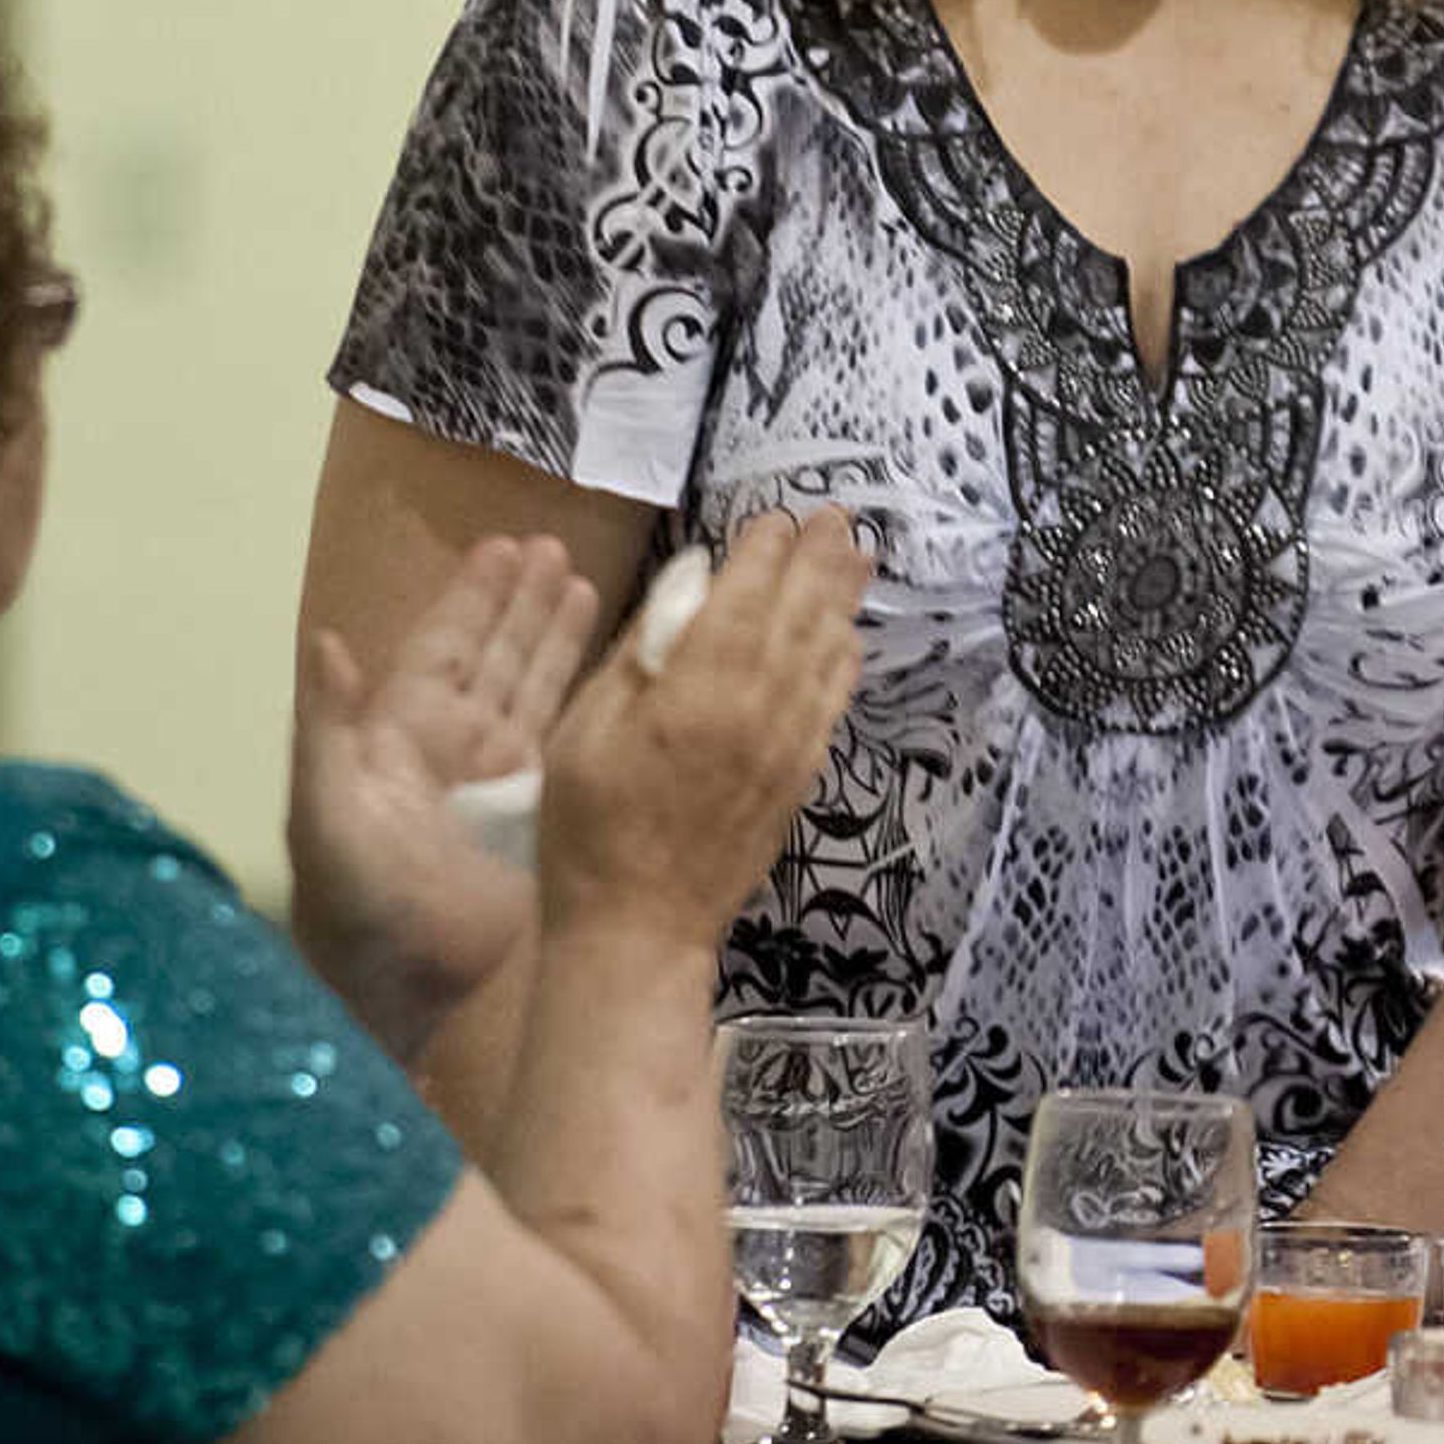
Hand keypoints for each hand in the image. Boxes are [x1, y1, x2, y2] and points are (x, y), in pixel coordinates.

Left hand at [288, 535, 597, 1057]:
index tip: (505, 543)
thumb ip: (328, 724)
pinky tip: (615, 664)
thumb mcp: (325, 809)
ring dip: (555, 635)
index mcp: (402, 730)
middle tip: (556, 543)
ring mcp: (500, 778)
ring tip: (585, 580)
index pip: (445, 643)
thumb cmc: (355, 898)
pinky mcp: (539, 810)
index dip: (474, 595)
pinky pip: (568, 737)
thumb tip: (327, 638)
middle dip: (521, 600)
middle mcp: (454, 742)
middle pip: (494, 653)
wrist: (403, 986)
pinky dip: (589, 695)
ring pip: (533, 686)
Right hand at [537, 507, 869, 948]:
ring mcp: (788, 744)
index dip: (765, 551)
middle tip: (840, 516)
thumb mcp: (584, 728)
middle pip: (799, 615)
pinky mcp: (800, 777)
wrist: (638, 927)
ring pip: (826, 654)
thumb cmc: (588, 827)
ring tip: (859, 555)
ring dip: (843, 600)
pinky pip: (833, 703)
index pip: (746, 596)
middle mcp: (757, 707)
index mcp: (698, 688)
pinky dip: (843, 661)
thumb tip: (691, 583)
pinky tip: (848, 638)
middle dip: (820, 560)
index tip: (777, 517)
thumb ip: (640, 651)